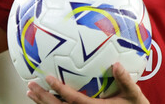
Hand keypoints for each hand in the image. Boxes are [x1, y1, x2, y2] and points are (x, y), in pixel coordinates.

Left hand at [27, 63, 148, 103]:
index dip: (60, 89)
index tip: (48, 78)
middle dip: (43, 98)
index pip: (73, 100)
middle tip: (30, 86)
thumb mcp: (133, 94)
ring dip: (42, 103)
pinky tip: (42, 100)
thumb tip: (116, 64)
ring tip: (30, 92)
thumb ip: (125, 80)